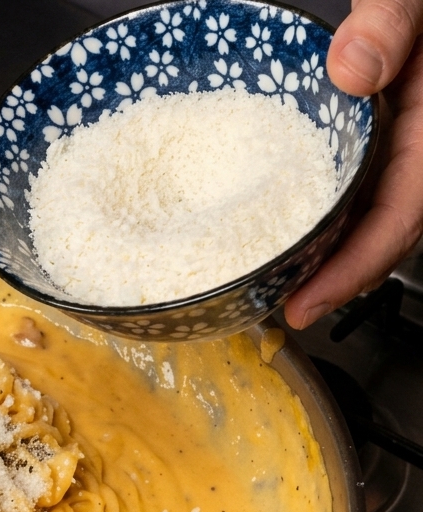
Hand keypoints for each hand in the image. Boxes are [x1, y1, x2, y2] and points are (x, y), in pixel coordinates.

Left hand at [285, 0, 422, 328]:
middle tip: (282, 312)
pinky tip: (278, 233)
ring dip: (323, 257)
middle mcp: (412, 141)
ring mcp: (388, 141)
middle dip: (333, 279)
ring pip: (361, 215)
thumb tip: (352, 72)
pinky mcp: (364, 133)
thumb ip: (393, 19)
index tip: (307, 302)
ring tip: (273, 290)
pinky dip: (313, 217)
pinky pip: (343, 187)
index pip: (400, 215)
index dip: (355, 267)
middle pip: (378, 231)